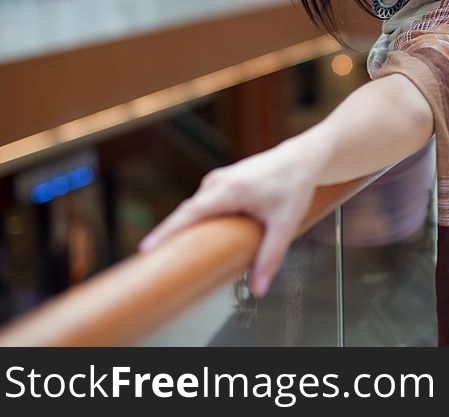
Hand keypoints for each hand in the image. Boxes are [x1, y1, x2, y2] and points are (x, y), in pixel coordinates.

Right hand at [138, 137, 321, 296]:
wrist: (301, 159)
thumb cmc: (294, 186)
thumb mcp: (285, 224)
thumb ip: (271, 257)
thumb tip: (259, 289)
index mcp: (230, 190)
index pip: (191, 213)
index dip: (168, 231)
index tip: (147, 248)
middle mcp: (218, 181)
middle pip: (187, 212)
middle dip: (169, 235)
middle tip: (152, 262)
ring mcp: (217, 179)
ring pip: (194, 208)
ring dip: (182, 228)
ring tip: (169, 254)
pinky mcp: (220, 181)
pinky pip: (200, 203)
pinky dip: (193, 220)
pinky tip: (191, 238)